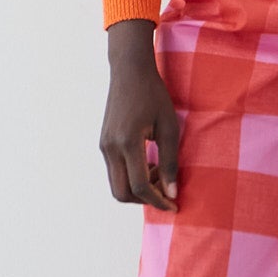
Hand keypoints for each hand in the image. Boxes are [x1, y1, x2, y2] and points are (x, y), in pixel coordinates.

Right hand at [100, 20, 179, 211]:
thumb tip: (172, 193)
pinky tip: (148, 163)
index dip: (157, 200)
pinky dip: (131, 177)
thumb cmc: (154, 95)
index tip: (173, 205)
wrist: (129, 71)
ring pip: (116, 184)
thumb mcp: (169, 127)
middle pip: (121, 193)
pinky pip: (115, 171)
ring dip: (138, 188)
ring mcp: (103, 146)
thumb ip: (170, 161)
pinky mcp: (103, 143)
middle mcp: (110, 147)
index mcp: (127, 142)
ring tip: (159, 172)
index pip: (139, 186)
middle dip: (144, 200)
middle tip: (166, 191)